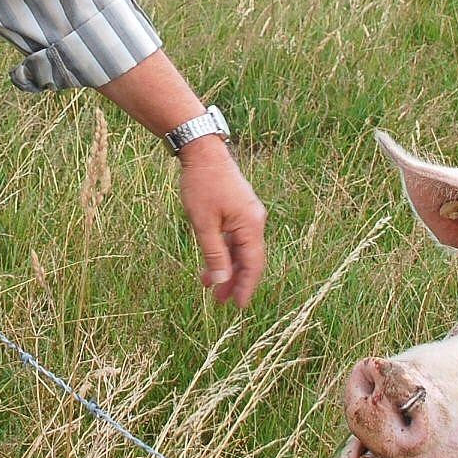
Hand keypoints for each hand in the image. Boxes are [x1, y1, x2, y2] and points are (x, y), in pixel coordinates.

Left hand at [177, 138, 266, 306]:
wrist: (202, 151)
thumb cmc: (202, 185)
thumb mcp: (203, 224)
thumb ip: (214, 254)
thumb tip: (222, 281)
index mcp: (251, 225)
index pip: (253, 264)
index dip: (246, 286)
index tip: (238, 306)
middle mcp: (255, 221)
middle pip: (249, 259)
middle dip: (234, 281)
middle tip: (219, 301)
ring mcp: (248, 214)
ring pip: (241, 249)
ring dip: (227, 268)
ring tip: (210, 286)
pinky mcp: (239, 209)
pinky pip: (236, 237)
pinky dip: (225, 251)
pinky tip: (211, 262)